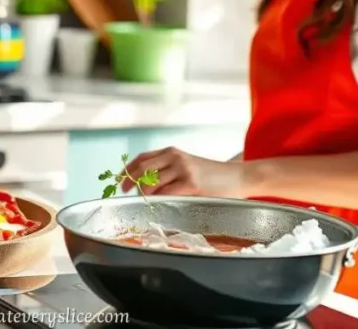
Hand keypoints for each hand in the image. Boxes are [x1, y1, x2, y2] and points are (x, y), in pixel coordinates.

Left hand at [120, 147, 246, 197]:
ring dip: (143, 194)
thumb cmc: (213, 176)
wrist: (238, 177)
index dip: (127, 169)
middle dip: (130, 181)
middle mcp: (175, 157)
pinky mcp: (191, 183)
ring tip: (144, 201)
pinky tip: (157, 205)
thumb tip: (144, 185)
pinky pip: (166, 193)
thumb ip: (169, 171)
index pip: (142, 158)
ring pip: (151, 182)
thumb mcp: (188, 166)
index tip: (119, 180)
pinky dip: (157, 200)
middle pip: (142, 168)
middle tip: (124, 192)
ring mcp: (182, 169)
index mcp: (172, 152)